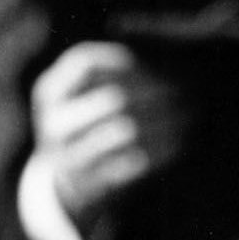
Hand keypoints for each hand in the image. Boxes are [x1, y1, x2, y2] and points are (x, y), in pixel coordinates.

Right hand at [30, 41, 187, 231]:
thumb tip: (166, 53)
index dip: (124, 60)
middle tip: (186, 91)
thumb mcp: (78, 97)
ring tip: (190, 115)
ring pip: (127, 131)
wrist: (63, 186)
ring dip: (167, 121)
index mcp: (48, 92)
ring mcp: (68, 154)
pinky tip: (182, 140)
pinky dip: (163, 149)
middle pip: (114, 97)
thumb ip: (106, 75)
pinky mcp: (91, 183)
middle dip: (158, 92)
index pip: (85, 62)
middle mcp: (53, 122)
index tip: (154, 65)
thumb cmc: (84, 127)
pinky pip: (135, 162)